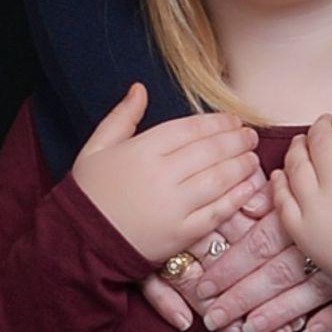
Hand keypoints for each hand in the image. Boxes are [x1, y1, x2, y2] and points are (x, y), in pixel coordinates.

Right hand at [72, 85, 267, 277]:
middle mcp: (162, 175)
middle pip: (211, 151)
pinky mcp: (182, 233)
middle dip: (236, 141)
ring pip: (219, 178)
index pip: (190, 129)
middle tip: (250, 136)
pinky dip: (237, 198)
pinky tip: (249, 187)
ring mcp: (175, 206)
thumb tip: (140, 88)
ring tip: (252, 157)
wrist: (79, 242)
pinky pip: (217, 212)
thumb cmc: (88, 193)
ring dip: (242, 165)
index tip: (233, 120)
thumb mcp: (96, 147)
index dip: (217, 123)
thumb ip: (122, 116)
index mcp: (142, 150)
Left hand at [176, 196, 331, 331]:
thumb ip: (310, 172)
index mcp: (311, 214)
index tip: (201, 283)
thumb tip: (268, 187)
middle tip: (211, 317)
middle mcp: (323, 243)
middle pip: (272, 271)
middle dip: (239, 295)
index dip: (229, 260)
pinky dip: (331, 320)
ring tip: (244, 331)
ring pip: (301, 294)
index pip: (259, 240)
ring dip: (272, 314)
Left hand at [269, 110, 331, 292]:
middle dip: (321, 128)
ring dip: (297, 148)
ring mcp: (315, 206)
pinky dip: (279, 182)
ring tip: (301, 143)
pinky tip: (282, 174)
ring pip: (296, 164)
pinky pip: (281, 199)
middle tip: (323, 126)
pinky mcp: (301, 230)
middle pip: (319, 140)